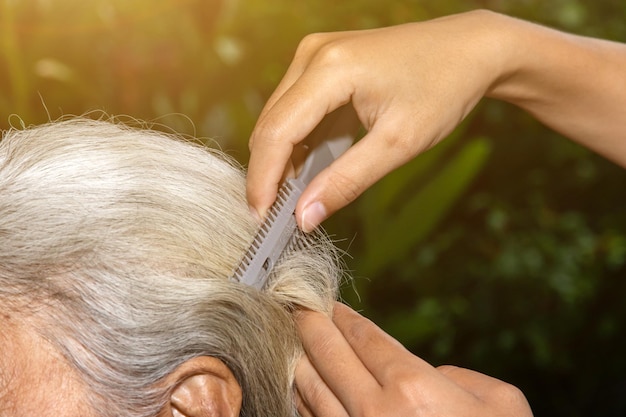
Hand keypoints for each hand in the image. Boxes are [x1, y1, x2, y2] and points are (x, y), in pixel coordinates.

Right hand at [247, 10, 508, 230]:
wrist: (469, 50)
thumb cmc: (442, 89)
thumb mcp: (398, 144)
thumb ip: (347, 181)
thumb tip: (304, 217)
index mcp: (329, 68)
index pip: (276, 132)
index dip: (263, 180)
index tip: (260, 221)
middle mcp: (312, 55)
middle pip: (270, 126)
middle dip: (269, 175)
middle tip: (274, 221)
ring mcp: (315, 56)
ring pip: (280, 120)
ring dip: (282, 162)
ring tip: (291, 203)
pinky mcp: (322, 66)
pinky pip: (297, 112)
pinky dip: (299, 145)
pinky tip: (308, 174)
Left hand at [295, 303, 532, 416]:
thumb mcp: (502, 405)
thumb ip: (462, 378)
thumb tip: (432, 374)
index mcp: (413, 388)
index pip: (367, 339)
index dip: (344, 317)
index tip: (330, 304)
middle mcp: (376, 412)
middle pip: (329, 356)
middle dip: (309, 325)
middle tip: (297, 306)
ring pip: (310, 389)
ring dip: (297, 358)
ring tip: (289, 338)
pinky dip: (301, 398)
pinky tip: (297, 386)